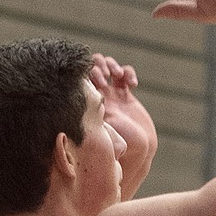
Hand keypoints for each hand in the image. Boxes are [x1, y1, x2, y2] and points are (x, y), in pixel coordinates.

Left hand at [90, 52, 157, 194]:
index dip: (88, 74)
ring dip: (112, 65)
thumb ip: (92, 119)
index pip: (81, 77)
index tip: (98, 84)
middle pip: (93, 66)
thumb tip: (79, 107)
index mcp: (88, 102)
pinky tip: (133, 85)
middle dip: (99, 66)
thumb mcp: (100, 132)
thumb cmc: (117, 147)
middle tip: (106, 78)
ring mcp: (112, 92)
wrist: (137, 150)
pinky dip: (128, 73)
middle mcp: (98, 95)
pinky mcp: (125, 93)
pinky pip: (125, 73)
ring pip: (108, 65)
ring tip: (118, 75)